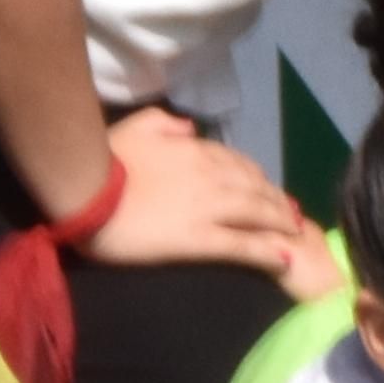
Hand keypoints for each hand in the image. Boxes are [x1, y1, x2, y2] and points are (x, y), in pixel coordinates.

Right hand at [70, 107, 317, 277]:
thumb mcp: (136, 126)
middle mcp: (210, 176)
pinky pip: (241, 245)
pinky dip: (266, 252)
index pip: (236, 162)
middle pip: (255, 187)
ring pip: (256, 213)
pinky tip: (284, 259)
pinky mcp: (198, 239)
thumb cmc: (105, 158)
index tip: (267, 188)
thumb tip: (191, 129)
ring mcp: (207, 208)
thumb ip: (166, 122)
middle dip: (277, 200)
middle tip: (292, 214)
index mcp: (195, 150)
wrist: (87, 190)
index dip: (256, 176)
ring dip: (281, 222)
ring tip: (296, 233)